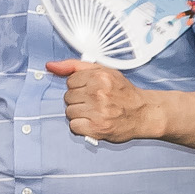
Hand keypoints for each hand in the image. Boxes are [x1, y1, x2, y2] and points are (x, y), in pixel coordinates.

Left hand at [46, 59, 161, 140]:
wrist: (144, 113)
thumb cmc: (123, 93)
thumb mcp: (103, 71)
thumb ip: (74, 66)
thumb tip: (50, 66)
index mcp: (100, 77)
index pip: (69, 81)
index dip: (79, 87)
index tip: (91, 90)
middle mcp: (98, 93)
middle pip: (68, 97)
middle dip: (79, 100)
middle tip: (95, 102)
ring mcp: (98, 111)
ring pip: (69, 112)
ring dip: (79, 114)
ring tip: (95, 112)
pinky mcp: (97, 128)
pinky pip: (73, 126)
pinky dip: (81, 126)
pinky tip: (93, 121)